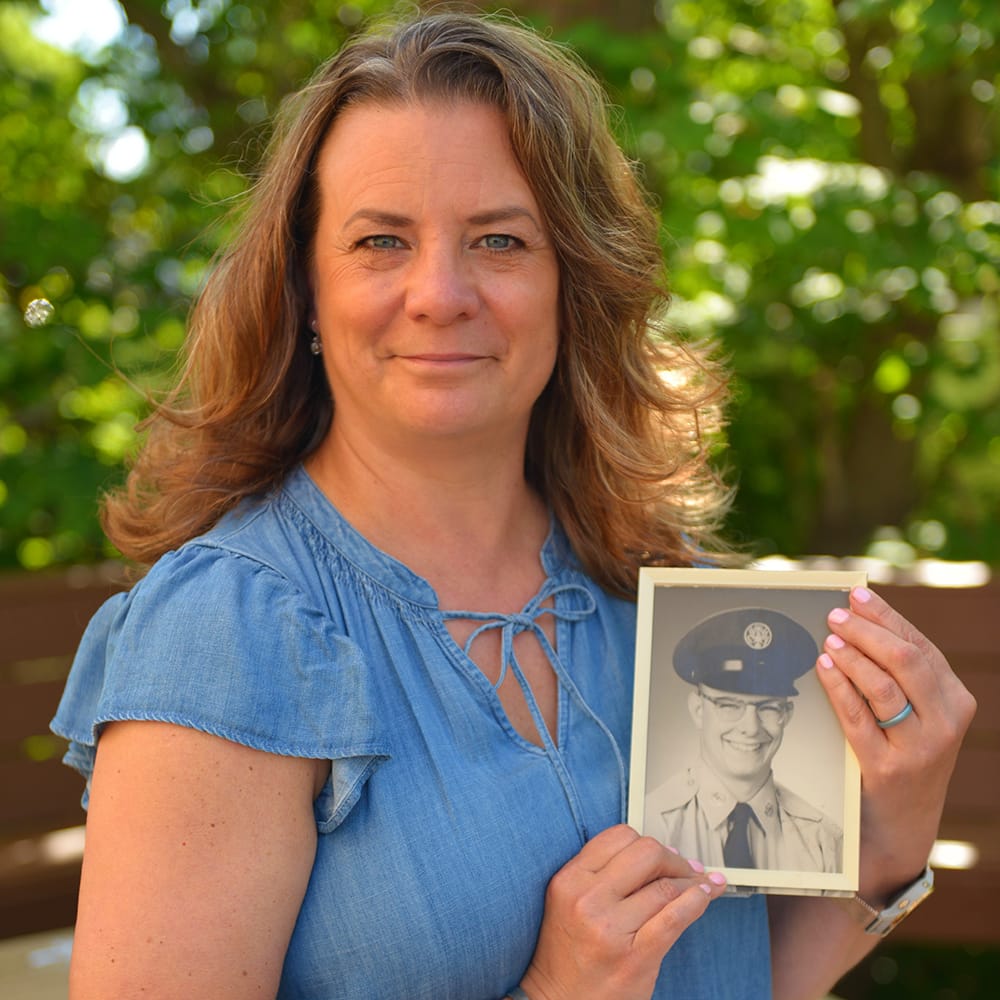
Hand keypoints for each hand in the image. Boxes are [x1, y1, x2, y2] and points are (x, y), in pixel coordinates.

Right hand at [518, 824, 725, 999]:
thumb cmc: (570, 951)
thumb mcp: (571, 900)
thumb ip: (605, 873)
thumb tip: (662, 853)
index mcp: (570, 879)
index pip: (619, 837)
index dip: (648, 841)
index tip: (664, 853)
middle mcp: (587, 899)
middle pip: (646, 853)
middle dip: (673, 859)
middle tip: (686, 870)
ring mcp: (610, 928)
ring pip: (665, 886)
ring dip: (692, 882)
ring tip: (702, 885)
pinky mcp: (634, 956)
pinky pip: (674, 918)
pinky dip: (696, 902)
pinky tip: (704, 897)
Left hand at [816, 586, 976, 900]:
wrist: (902, 825)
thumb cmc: (902, 756)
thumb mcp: (915, 714)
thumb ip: (896, 674)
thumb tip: (856, 617)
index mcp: (956, 700)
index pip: (920, 646)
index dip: (886, 617)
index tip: (856, 595)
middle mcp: (946, 722)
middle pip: (906, 660)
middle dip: (867, 631)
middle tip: (834, 615)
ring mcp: (920, 748)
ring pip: (884, 687)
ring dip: (852, 656)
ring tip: (828, 639)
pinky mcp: (888, 768)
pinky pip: (858, 718)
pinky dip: (838, 688)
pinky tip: (823, 669)